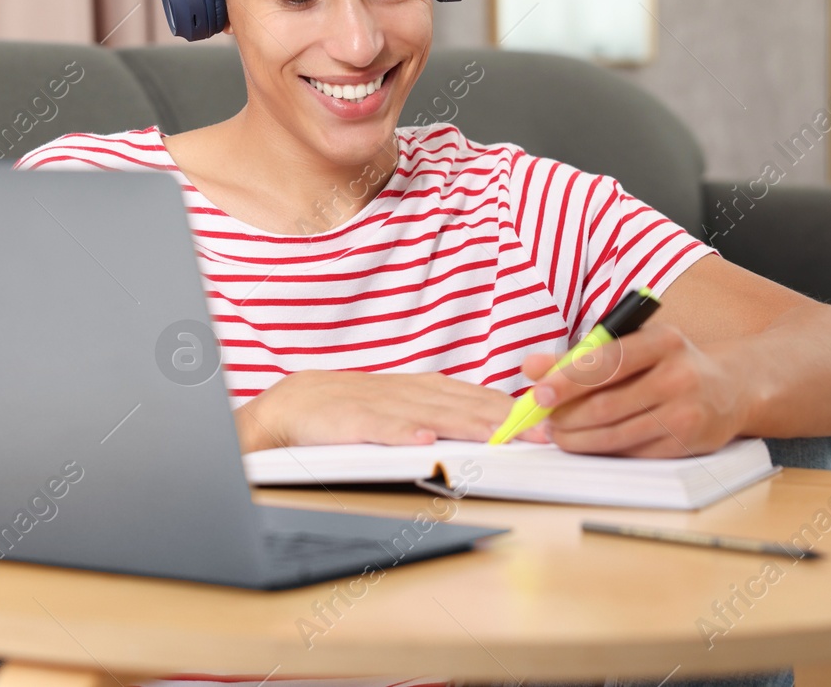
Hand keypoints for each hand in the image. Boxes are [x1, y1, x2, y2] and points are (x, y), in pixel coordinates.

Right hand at [235, 370, 550, 452]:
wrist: (287, 408)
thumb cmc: (347, 411)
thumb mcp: (397, 406)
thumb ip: (437, 411)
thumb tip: (488, 422)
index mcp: (418, 388)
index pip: (472, 395)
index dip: (509, 408)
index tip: (544, 422)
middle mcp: (403, 392)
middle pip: (459, 403)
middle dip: (500, 417)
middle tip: (536, 432)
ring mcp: (375, 405)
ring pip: (427, 413)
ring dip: (463, 423)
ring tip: (495, 435)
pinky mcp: (347, 422)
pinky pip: (378, 427)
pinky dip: (401, 432)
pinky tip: (423, 441)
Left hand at [520, 322, 751, 457]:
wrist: (731, 388)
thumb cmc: (669, 364)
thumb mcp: (633, 346)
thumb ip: (580, 356)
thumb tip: (531, 367)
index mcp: (663, 341)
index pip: (606, 361)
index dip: (567, 380)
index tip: (539, 393)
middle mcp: (678, 375)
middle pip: (606, 404)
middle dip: (566, 417)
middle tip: (544, 421)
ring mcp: (685, 412)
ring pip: (616, 434)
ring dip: (578, 439)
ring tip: (559, 435)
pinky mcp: (687, 443)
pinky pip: (632, 452)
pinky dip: (604, 451)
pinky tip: (590, 444)